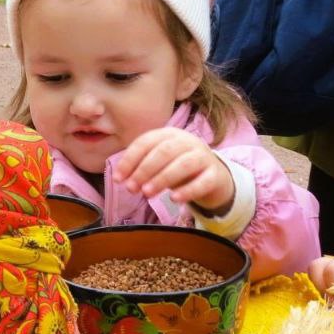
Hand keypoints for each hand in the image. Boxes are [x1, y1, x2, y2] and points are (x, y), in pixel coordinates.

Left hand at [113, 128, 234, 211]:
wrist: (214, 177)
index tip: (118, 178)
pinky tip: (174, 199)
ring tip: (147, 193)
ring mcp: (203, 156)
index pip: (146, 142)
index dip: (130, 159)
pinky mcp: (216, 174)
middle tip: (132, 188)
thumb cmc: (178, 168)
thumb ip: (141, 167)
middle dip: (144, 170)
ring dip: (163, 178)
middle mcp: (187, 141)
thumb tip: (121, 177)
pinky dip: (188, 190)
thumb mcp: (159, 163)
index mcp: (169, 134)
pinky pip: (203, 182)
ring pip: (183, 164)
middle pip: (164, 151)